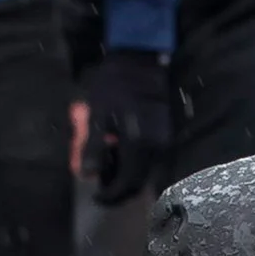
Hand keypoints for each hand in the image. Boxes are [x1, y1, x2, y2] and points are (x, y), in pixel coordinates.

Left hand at [75, 47, 174, 203]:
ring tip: (110, 166)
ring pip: (148, 172)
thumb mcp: (96, 114)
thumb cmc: (114, 84)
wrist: (141, 59)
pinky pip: (154, 158)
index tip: (96, 196)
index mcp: (138, 144)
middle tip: (102, 184)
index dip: (110, 196)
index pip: (126, 184)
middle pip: (140, 182)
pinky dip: (138, 163)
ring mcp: (166, 140)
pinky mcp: (168, 132)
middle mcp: (157, 146)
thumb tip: (86, 175)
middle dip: (120, 189)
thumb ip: (90, 147)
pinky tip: (123, 152)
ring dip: (130, 176)